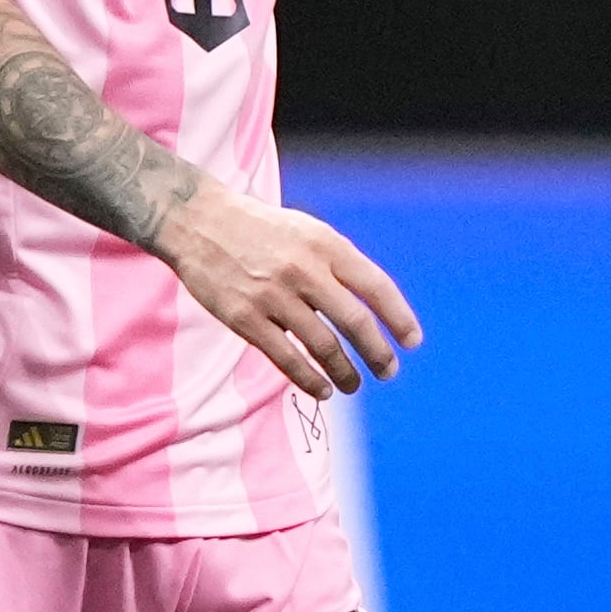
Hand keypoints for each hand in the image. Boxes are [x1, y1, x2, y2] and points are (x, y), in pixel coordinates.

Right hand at [154, 179, 420, 399]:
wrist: (198, 222)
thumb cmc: (260, 229)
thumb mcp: (307, 231)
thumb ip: (337, 263)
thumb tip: (370, 308)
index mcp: (325, 244)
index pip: (375, 286)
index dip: (399, 317)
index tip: (412, 341)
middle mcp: (304, 269)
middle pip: (354, 321)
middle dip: (377, 352)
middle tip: (388, 370)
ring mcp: (273, 295)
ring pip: (323, 345)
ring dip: (345, 372)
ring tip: (354, 384)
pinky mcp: (244, 318)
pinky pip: (286, 357)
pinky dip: (309, 379)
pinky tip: (322, 390)